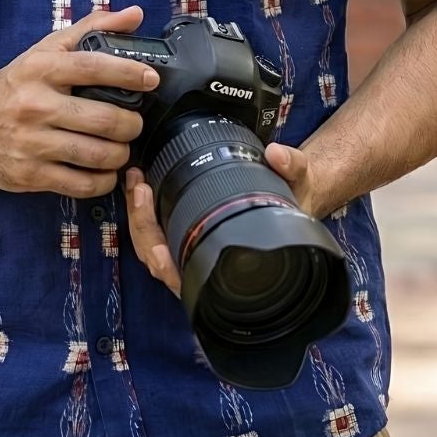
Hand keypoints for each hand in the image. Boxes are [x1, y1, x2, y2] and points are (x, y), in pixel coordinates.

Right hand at [0, 5, 153, 196]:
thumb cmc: (14, 86)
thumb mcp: (46, 50)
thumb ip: (92, 30)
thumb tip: (134, 14)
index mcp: (40, 69)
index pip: (93, 67)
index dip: (130, 73)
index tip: (151, 79)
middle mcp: (34, 105)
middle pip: (104, 119)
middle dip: (131, 124)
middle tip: (133, 123)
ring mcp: (31, 143)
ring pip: (96, 154)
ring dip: (121, 154)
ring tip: (121, 147)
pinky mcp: (29, 174)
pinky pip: (81, 184)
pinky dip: (103, 180)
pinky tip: (105, 170)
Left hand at [125, 140, 326, 299]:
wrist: (295, 198)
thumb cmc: (294, 204)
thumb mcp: (300, 183)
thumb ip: (292, 167)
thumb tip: (277, 155)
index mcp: (232, 266)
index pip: (193, 281)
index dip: (171, 272)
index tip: (158, 252)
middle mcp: (208, 264)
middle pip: (160, 262)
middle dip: (144, 227)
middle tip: (141, 191)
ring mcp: (192, 250)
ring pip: (151, 249)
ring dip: (139, 218)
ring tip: (137, 182)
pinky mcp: (184, 233)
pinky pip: (155, 233)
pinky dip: (143, 213)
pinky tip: (140, 188)